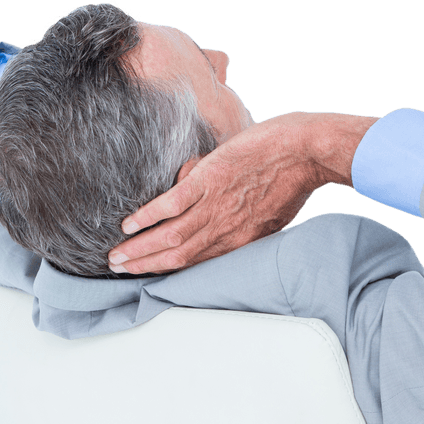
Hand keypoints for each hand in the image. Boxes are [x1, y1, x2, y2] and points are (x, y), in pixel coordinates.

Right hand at [107, 111, 324, 274]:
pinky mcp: (209, 181)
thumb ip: (248, 221)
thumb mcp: (274, 213)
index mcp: (242, 239)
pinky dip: (148, 218)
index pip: (200, 261)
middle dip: (147, 265)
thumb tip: (224, 214)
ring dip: (140, 249)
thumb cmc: (295, 178)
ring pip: (171, 236)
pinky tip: (129, 226)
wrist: (306, 151)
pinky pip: (172, 205)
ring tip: (116, 257)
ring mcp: (216, 206)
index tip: (149, 272)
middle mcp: (227, 230)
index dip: (171, 268)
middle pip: (179, 255)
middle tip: (120, 269)